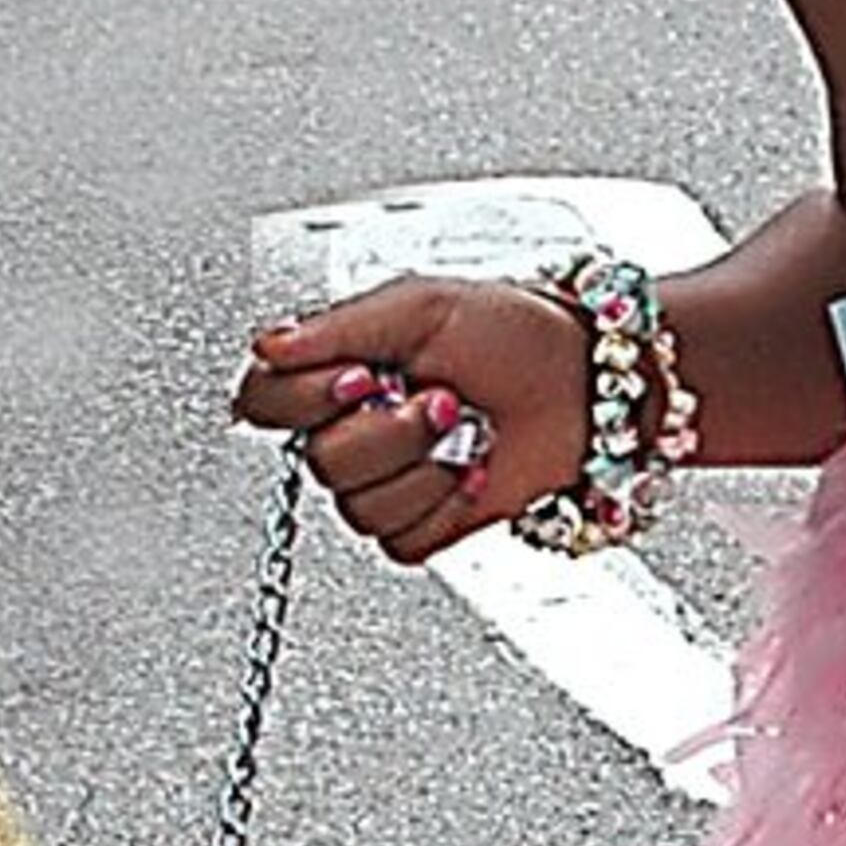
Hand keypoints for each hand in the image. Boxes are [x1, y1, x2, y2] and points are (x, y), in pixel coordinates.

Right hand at [234, 274, 594, 561]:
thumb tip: (268, 346)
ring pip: (358, 508)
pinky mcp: (418, 525)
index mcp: (335, 369)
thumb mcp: (421, 306)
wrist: (583, 385)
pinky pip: (400, 539)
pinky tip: (472, 468)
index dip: (304, 398)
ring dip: (424, 468)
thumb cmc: (512, 333)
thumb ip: (338, 328)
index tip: (361, 376)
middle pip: (320, 462)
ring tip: (465, 429)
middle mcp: (349, 428)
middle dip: (391, 432)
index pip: (262, 400)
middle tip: (441, 398)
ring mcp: (382, 481)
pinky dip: (444, 503)